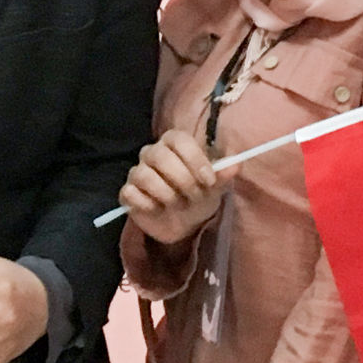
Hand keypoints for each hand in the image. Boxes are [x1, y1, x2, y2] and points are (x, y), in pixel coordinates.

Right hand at [118, 128, 226, 245]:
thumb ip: (224, 174)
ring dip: (167, 194)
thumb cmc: (198, 196)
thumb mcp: (215, 187)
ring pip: (144, 175)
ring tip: (178, 204)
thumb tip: (235, 164)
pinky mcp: (127, 193)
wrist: (184, 223)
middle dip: (182, 180)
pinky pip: (131, 193)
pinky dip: (148, 204)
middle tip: (195, 196)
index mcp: (174, 143)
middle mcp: (153, 153)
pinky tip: (158, 209)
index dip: (194, 159)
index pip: (178, 139)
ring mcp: (137, 172)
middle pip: (160, 156)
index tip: (209, 180)